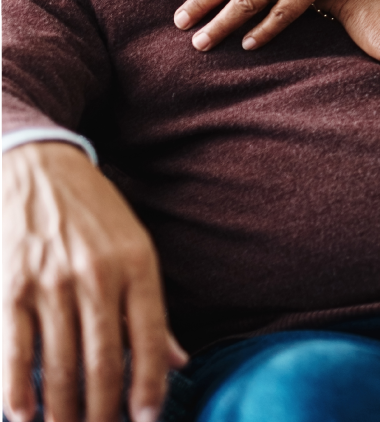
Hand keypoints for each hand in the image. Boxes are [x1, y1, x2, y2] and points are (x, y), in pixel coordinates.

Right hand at [2, 142, 187, 421]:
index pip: (151, 337)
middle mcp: (97, 275)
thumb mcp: (136, 247)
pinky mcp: (11, 289)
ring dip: (63, 412)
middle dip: (104, 411)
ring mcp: (51, 283)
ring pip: (60, 367)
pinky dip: (18, 393)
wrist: (41, 169)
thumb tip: (177, 362)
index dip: (149, 386)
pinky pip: (15, 353)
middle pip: (103, 361)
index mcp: (137, 264)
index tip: (146, 419)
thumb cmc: (95, 215)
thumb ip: (152, 308)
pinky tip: (25, 416)